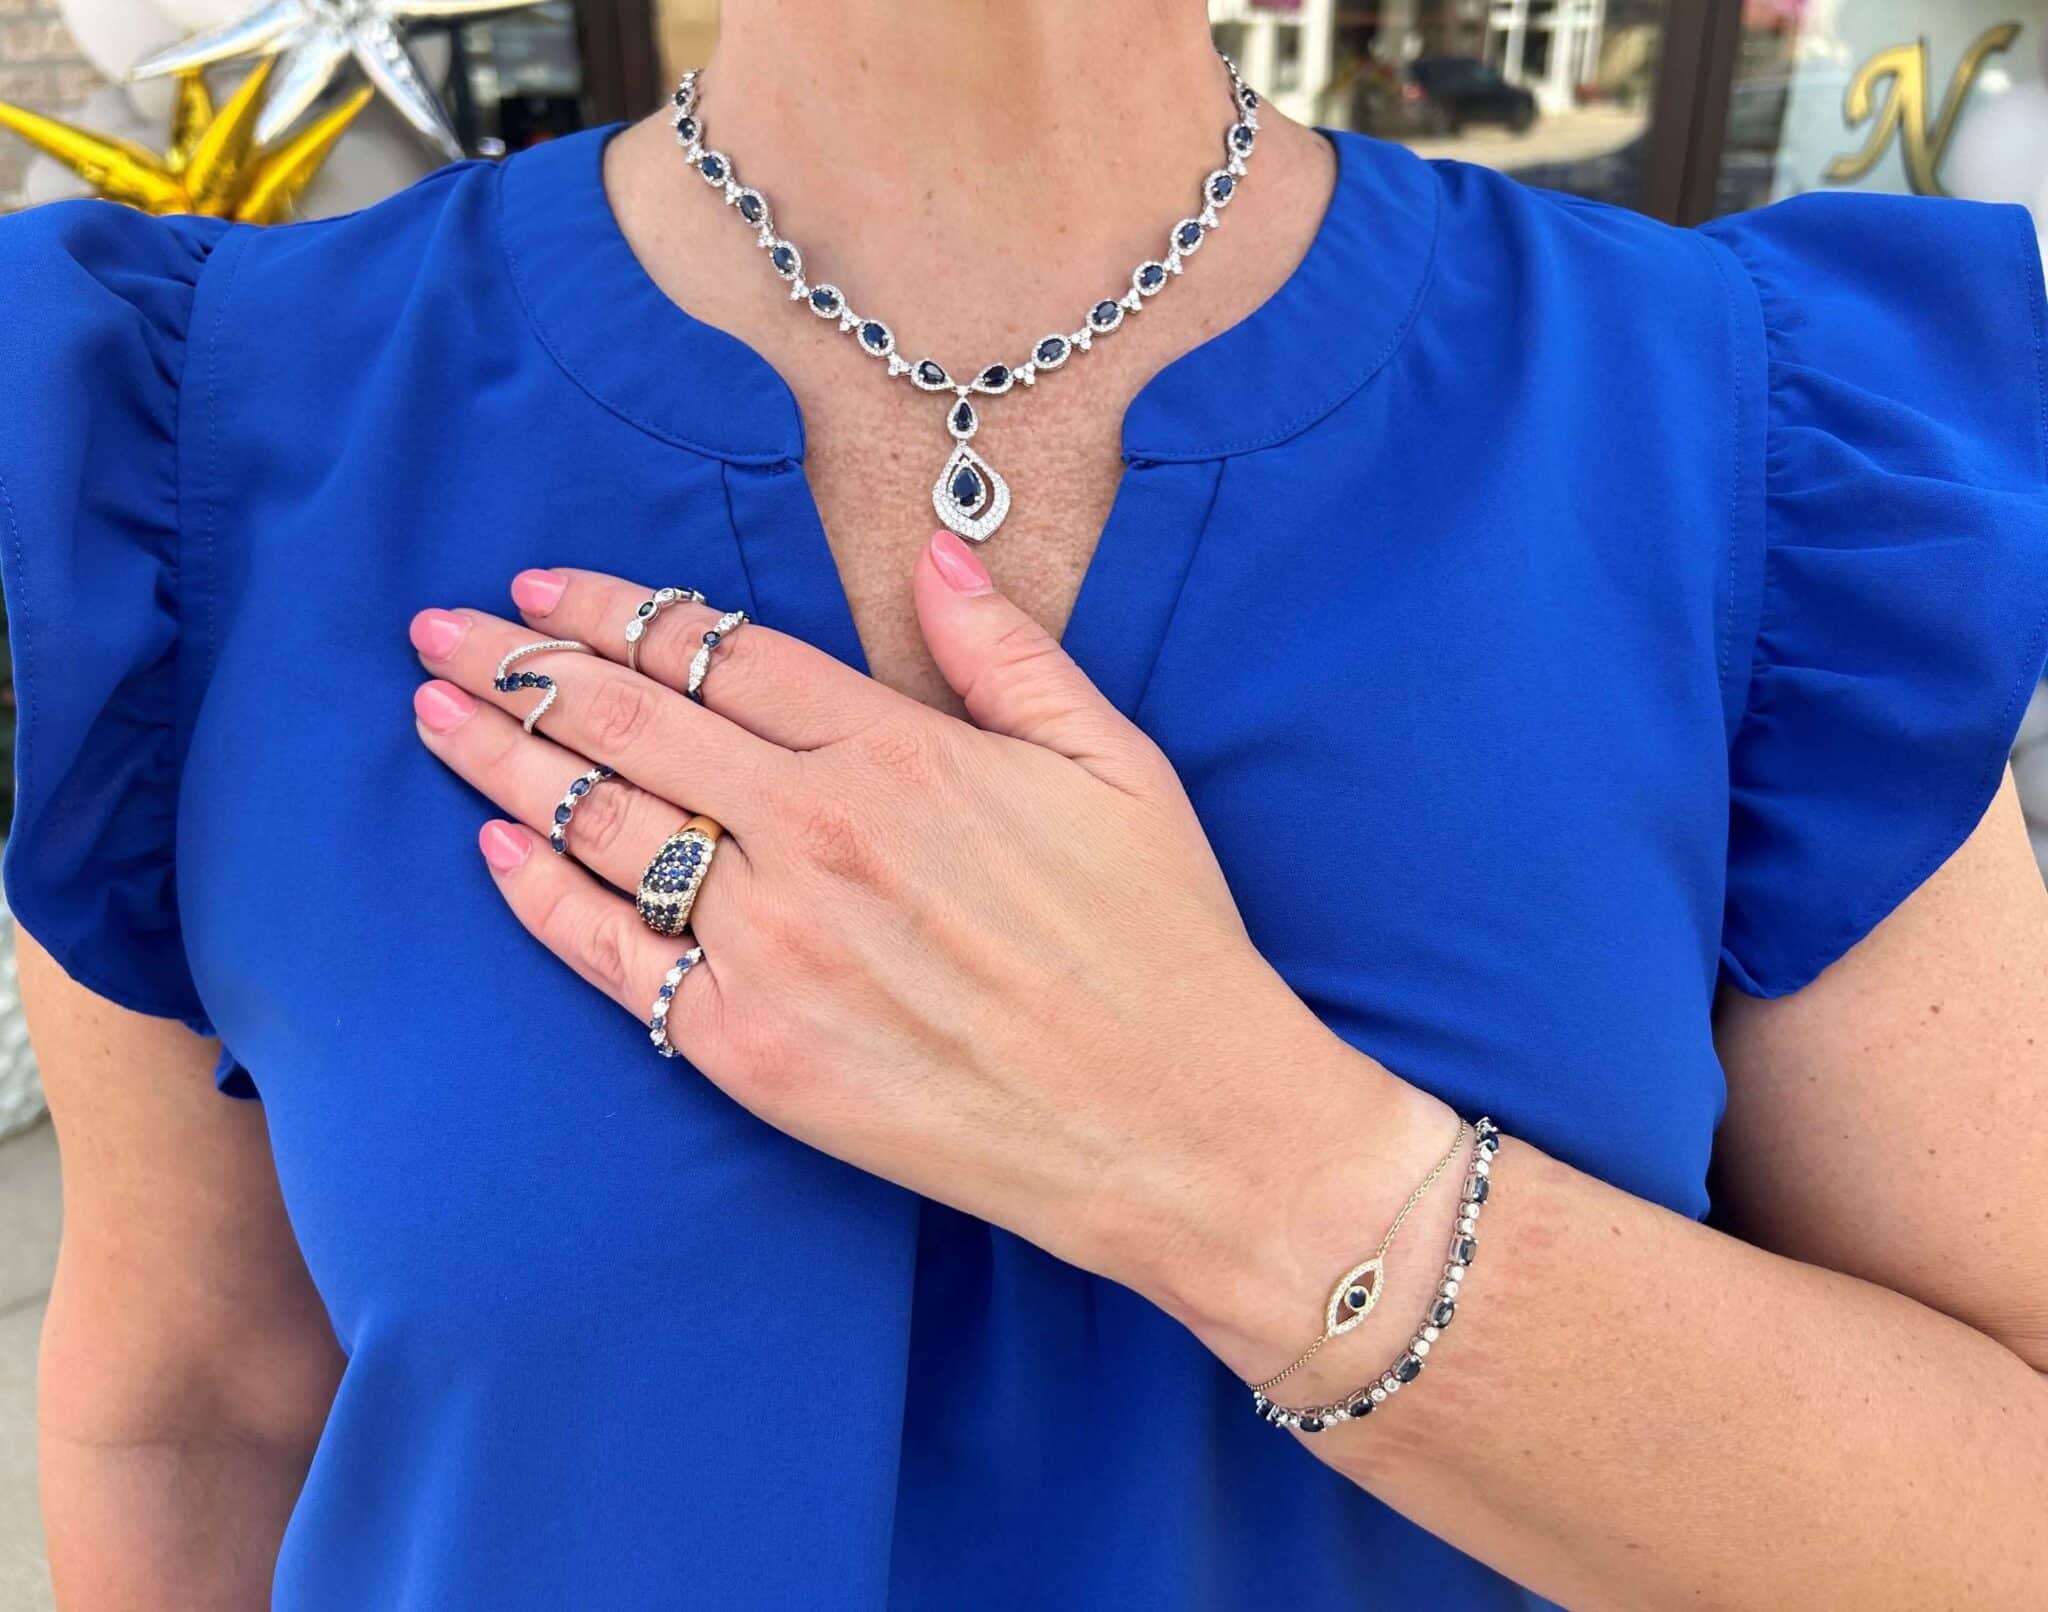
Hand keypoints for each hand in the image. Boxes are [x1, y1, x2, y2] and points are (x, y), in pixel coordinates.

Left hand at [406, 531, 1390, 1318]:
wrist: (1174, 1128)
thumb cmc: (1158, 943)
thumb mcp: (1116, 766)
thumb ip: (1010, 655)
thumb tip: (936, 556)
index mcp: (901, 755)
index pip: (725, 652)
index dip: (624, 608)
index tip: (553, 582)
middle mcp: (817, 837)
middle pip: (633, 721)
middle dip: (522, 660)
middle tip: (441, 622)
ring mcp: (772, 947)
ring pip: (602, 825)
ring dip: (503, 756)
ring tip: (431, 707)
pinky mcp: (749, 1050)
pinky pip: (614, 957)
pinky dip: (544, 895)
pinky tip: (495, 846)